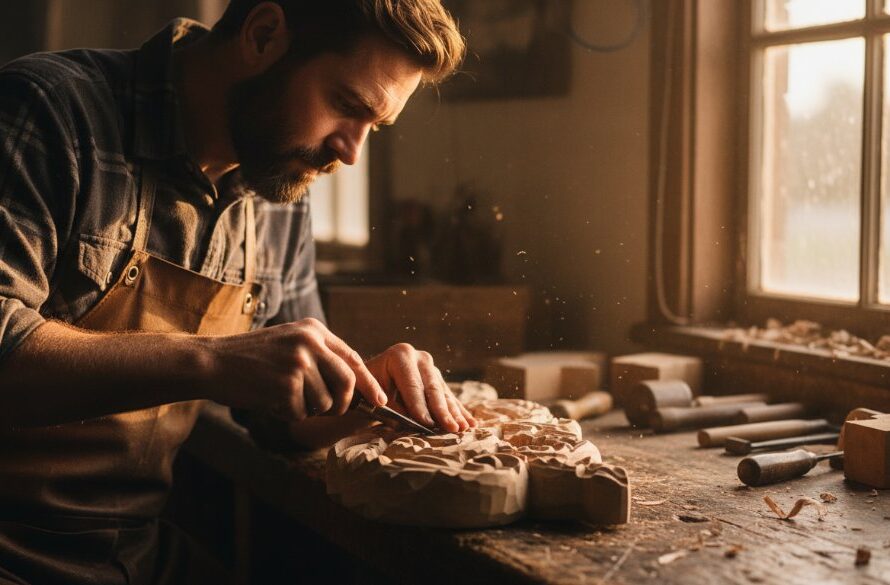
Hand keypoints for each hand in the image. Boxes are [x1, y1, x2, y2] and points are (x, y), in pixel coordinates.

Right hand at [204, 318, 386, 419]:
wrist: (211, 362)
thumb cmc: (251, 359)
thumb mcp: (290, 343)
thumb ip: (320, 357)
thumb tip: (355, 386)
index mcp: (314, 330)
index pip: (353, 358)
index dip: (369, 383)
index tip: (380, 401)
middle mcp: (310, 341)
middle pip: (347, 382)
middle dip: (342, 404)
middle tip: (327, 410)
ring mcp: (298, 362)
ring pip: (325, 402)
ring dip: (307, 409)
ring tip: (283, 396)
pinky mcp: (285, 384)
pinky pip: (301, 412)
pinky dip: (287, 413)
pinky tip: (269, 399)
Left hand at [365, 343, 475, 432]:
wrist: (367, 380)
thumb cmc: (366, 389)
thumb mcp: (372, 396)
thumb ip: (390, 408)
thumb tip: (410, 422)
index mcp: (400, 355)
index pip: (412, 386)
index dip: (420, 407)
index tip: (427, 424)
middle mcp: (419, 357)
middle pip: (432, 389)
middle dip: (442, 412)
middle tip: (452, 429)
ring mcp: (431, 366)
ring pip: (444, 393)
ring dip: (455, 413)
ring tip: (464, 429)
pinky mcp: (437, 378)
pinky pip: (449, 396)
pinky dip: (459, 411)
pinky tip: (471, 423)